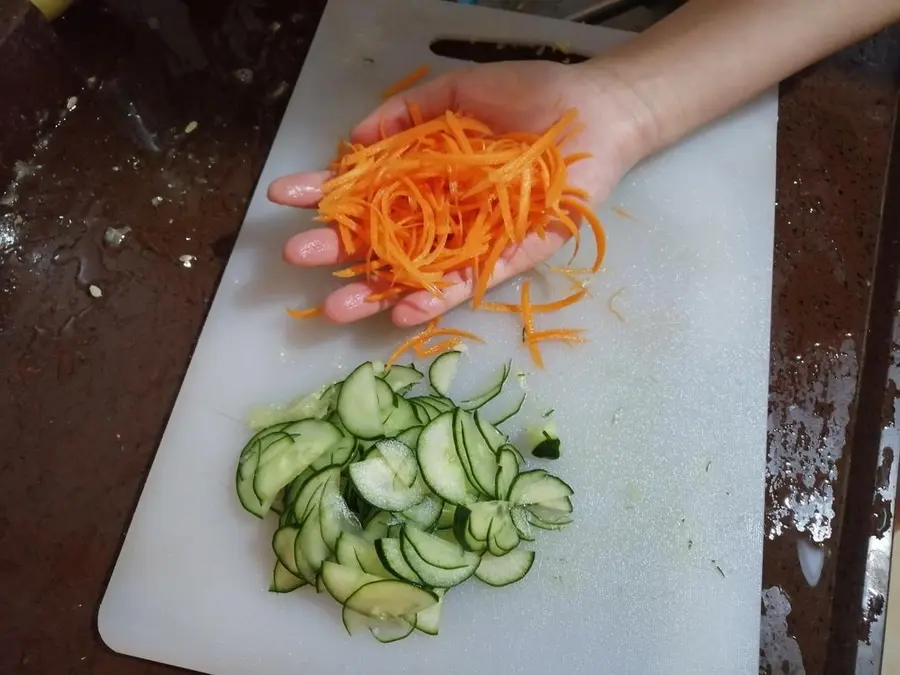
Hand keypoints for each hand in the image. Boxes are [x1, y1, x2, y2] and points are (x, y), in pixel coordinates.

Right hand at [268, 59, 652, 326]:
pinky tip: (402, 313)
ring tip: (335, 309)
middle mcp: (440, 212)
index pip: (364, 188)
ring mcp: (472, 239)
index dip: (323, 192)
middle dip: (336, 250)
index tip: (282, 196)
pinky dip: (438, 299)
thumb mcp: (458, 93)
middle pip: (380, 239)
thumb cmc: (530, 96)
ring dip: (375, 293)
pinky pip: (470, 283)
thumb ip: (406, 111)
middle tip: (296, 256)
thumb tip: (353, 136)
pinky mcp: (510, 257)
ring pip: (417, 274)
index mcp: (423, 175)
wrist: (596, 112)